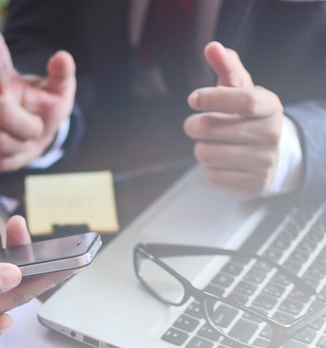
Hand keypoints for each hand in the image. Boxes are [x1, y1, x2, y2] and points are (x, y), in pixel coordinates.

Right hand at [0, 27, 75, 171]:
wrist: (34, 138)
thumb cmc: (45, 110)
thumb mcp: (59, 94)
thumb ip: (61, 76)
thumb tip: (63, 56)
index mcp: (7, 82)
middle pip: (3, 115)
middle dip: (28, 127)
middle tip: (36, 127)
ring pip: (1, 142)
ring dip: (22, 145)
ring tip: (24, 137)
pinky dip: (15, 160)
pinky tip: (15, 149)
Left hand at [183, 41, 283, 196]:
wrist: (270, 156)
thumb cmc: (247, 117)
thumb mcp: (241, 91)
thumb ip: (227, 67)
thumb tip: (212, 47)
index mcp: (269, 106)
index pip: (244, 100)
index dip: (213, 97)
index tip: (192, 98)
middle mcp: (271, 134)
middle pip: (212, 128)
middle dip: (194, 125)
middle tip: (195, 124)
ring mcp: (263, 161)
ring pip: (206, 153)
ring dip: (199, 147)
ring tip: (210, 143)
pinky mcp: (251, 184)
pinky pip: (211, 175)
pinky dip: (209, 168)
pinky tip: (221, 162)